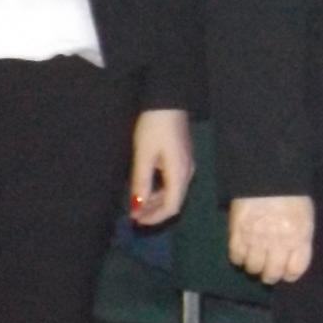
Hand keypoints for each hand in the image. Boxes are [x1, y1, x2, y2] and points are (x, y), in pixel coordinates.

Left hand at [128, 109, 193, 225]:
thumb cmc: (154, 128)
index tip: (136, 220)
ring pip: (175, 192)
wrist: (168, 102)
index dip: (155, 218)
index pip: (172, 206)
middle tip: (134, 215)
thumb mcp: (143, 156)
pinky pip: (174, 183)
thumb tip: (137, 207)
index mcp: (179, 173)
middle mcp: (187, 173)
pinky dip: (161, 191)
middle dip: (155, 212)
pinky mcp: (183, 159)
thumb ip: (141, 183)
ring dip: (157, 202)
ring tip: (137, 205)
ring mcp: (187, 165)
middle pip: (175, 201)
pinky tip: (148, 190)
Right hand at [227, 196, 314, 284]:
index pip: (295, 269)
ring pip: (252, 268)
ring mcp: (256, 238)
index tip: (286, 272)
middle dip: (270, 275)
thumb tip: (292, 260)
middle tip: (268, 271)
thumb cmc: (291, 195)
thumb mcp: (305, 217)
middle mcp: (278, 241)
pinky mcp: (237, 232)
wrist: (269, 174)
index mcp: (299, 236)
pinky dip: (239, 258)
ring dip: (254, 267)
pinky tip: (243, 251)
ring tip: (255, 259)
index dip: (290, 274)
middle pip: (272, 273)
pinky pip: (236, 257)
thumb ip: (300, 239)